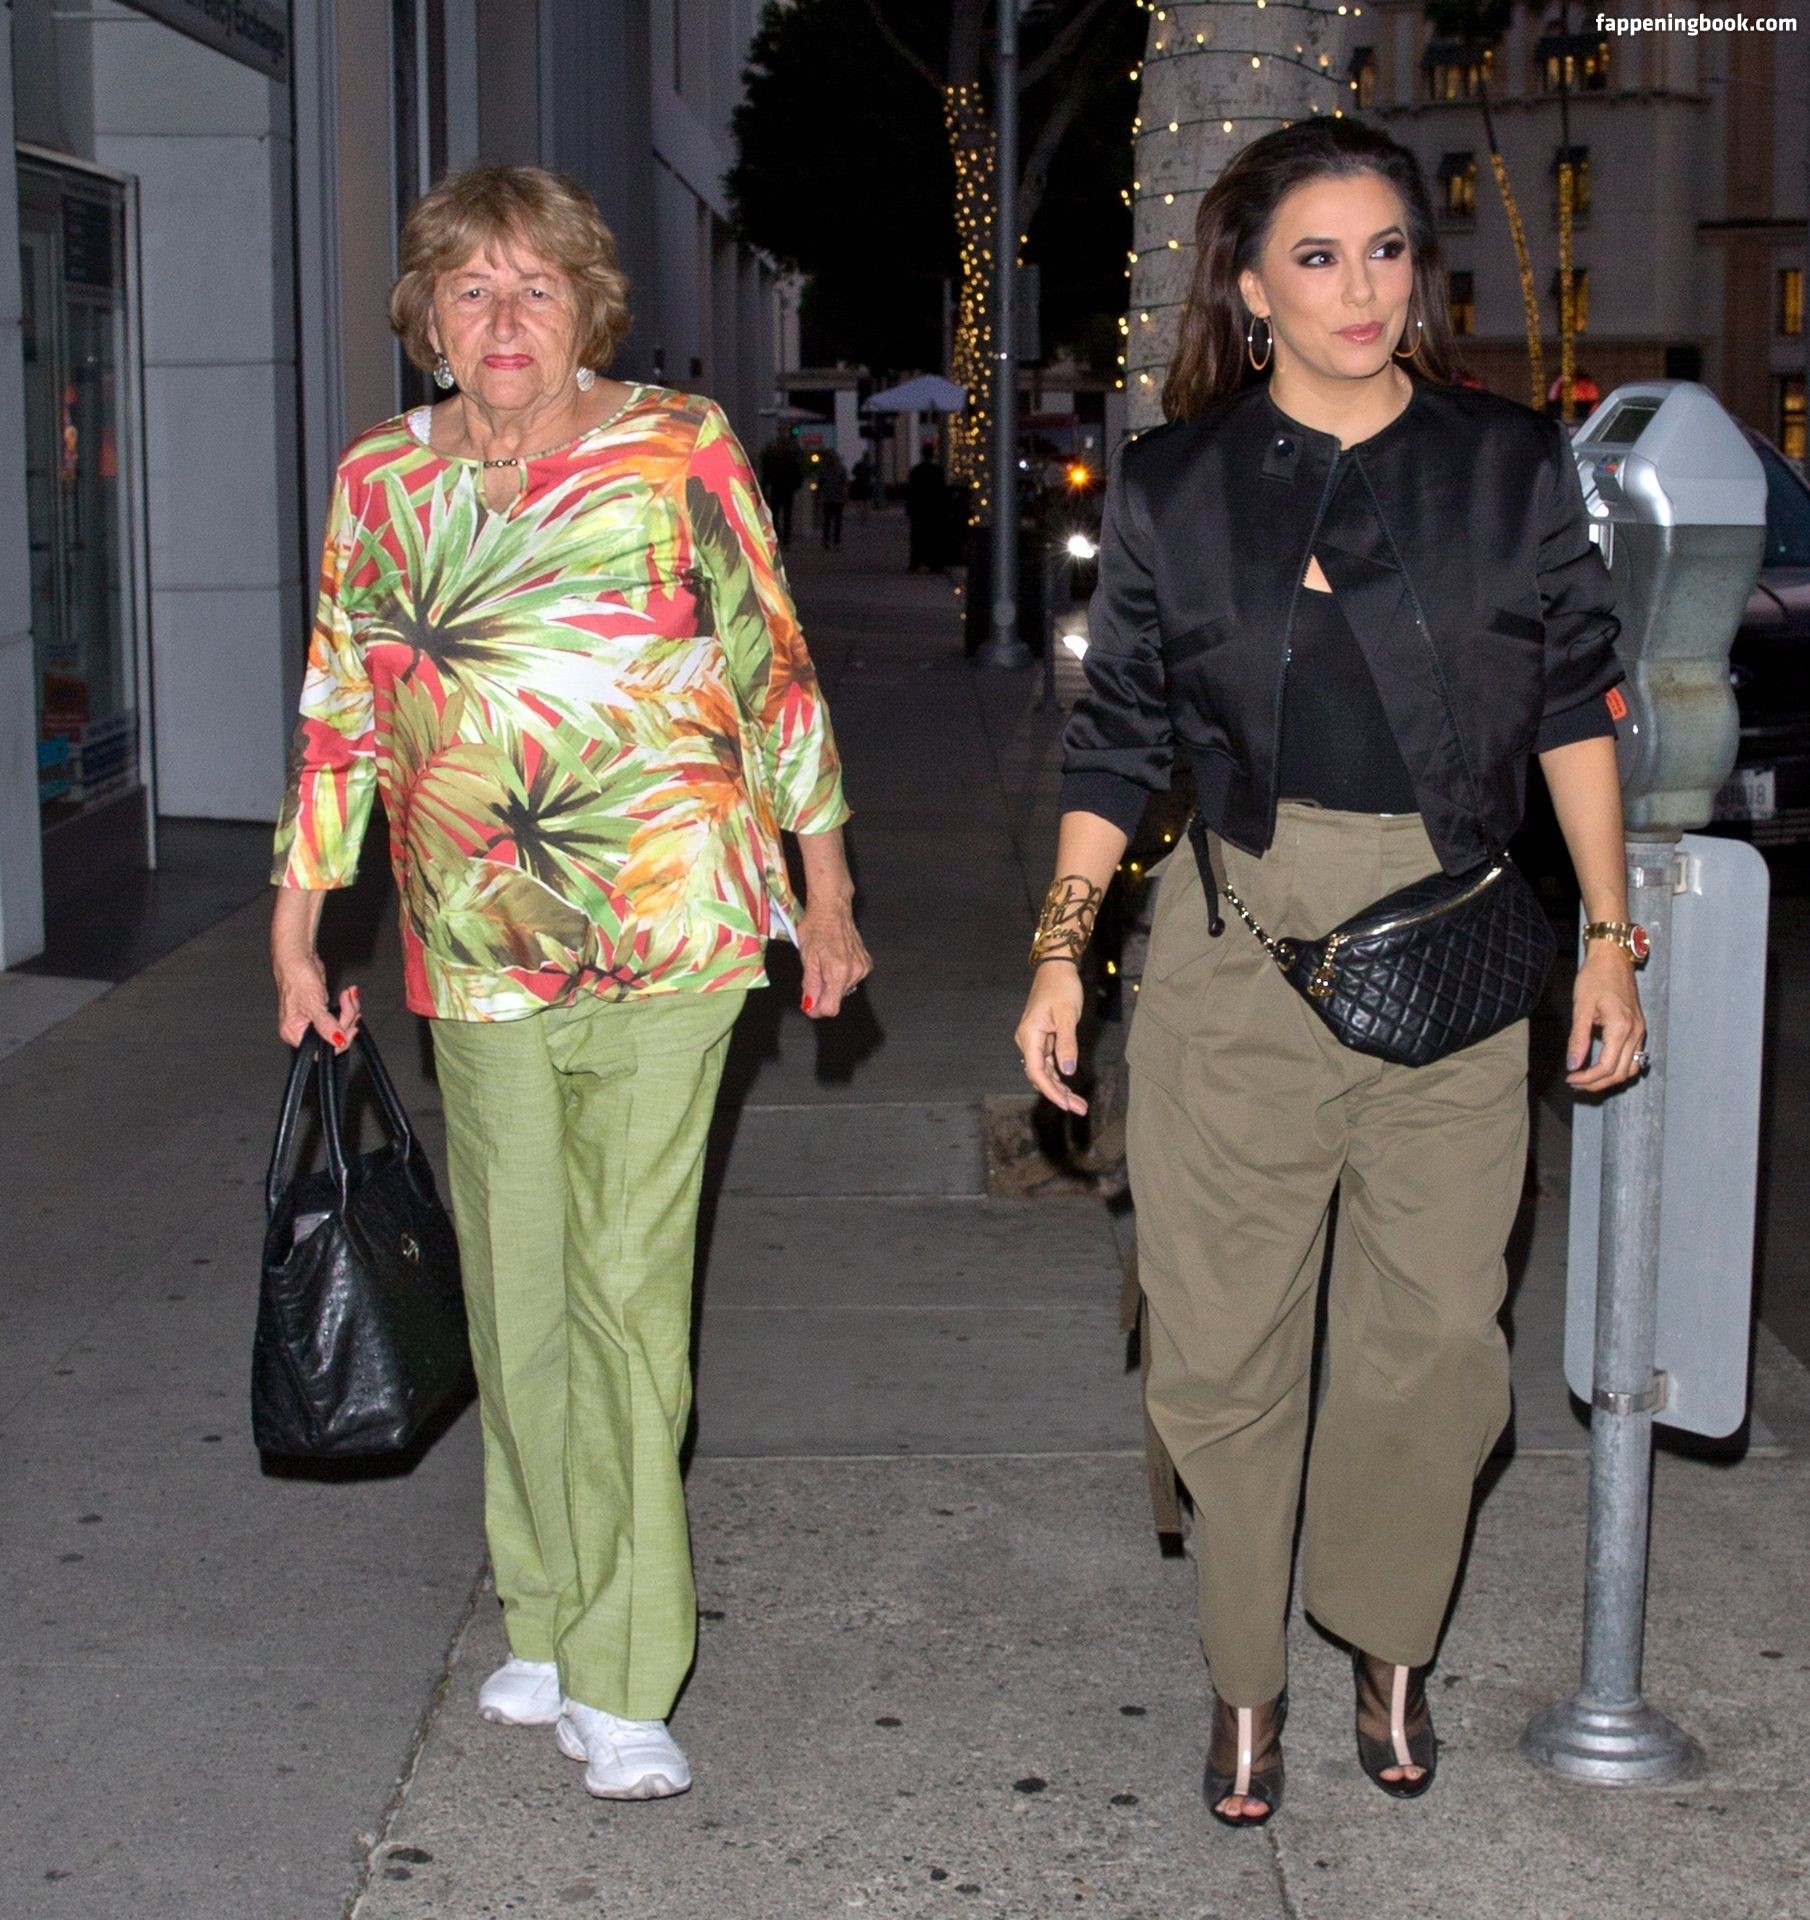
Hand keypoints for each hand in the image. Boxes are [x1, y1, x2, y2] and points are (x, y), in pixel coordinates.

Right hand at [274, 948, 360, 1053]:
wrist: (299, 958)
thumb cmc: (297, 978)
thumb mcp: (313, 1004)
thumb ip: (326, 1025)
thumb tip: (338, 1041)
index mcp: (294, 1033)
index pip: (321, 1050)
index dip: (339, 1041)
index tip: (351, 1028)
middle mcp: (302, 1029)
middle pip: (333, 1037)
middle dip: (347, 1019)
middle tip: (349, 1003)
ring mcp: (313, 1021)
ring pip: (340, 1025)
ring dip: (349, 1010)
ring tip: (349, 994)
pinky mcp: (322, 1011)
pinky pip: (340, 1015)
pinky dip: (347, 1006)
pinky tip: (348, 995)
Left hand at [797, 896, 871, 1017]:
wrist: (832, 907)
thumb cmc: (816, 927)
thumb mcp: (807, 957)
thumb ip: (810, 984)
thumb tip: (810, 1005)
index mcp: (839, 971)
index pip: (831, 1007)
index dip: (817, 1009)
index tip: (808, 1004)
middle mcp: (855, 972)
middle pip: (837, 999)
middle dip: (822, 994)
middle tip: (812, 975)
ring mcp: (863, 968)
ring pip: (843, 990)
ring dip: (831, 984)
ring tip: (823, 964)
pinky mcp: (866, 964)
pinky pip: (850, 980)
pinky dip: (840, 976)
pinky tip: (834, 961)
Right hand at [1015, 961, 1086, 1114]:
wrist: (1056, 968)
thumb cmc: (1062, 988)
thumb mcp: (1066, 1015)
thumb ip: (1067, 1043)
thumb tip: (1067, 1070)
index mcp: (1029, 1036)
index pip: (1036, 1072)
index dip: (1051, 1091)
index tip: (1067, 1104)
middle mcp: (1028, 1041)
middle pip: (1040, 1076)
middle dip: (1058, 1094)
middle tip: (1080, 1109)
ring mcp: (1034, 1041)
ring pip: (1044, 1072)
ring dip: (1059, 1088)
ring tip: (1078, 1103)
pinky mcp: (1042, 1039)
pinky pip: (1048, 1063)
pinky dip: (1059, 1076)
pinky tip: (1070, 1087)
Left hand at [1565, 944, 1644, 1091]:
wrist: (1613, 957)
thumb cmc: (1595, 977)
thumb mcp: (1581, 1007)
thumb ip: (1578, 1039)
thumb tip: (1572, 1065)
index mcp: (1621, 1028)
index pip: (1607, 1067)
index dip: (1588, 1078)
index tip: (1570, 1079)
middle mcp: (1636, 1033)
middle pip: (1621, 1073)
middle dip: (1597, 1083)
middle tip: (1574, 1082)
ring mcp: (1640, 1031)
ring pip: (1631, 1069)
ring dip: (1609, 1078)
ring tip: (1586, 1078)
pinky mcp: (1638, 1028)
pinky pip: (1634, 1057)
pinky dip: (1619, 1068)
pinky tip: (1600, 1066)